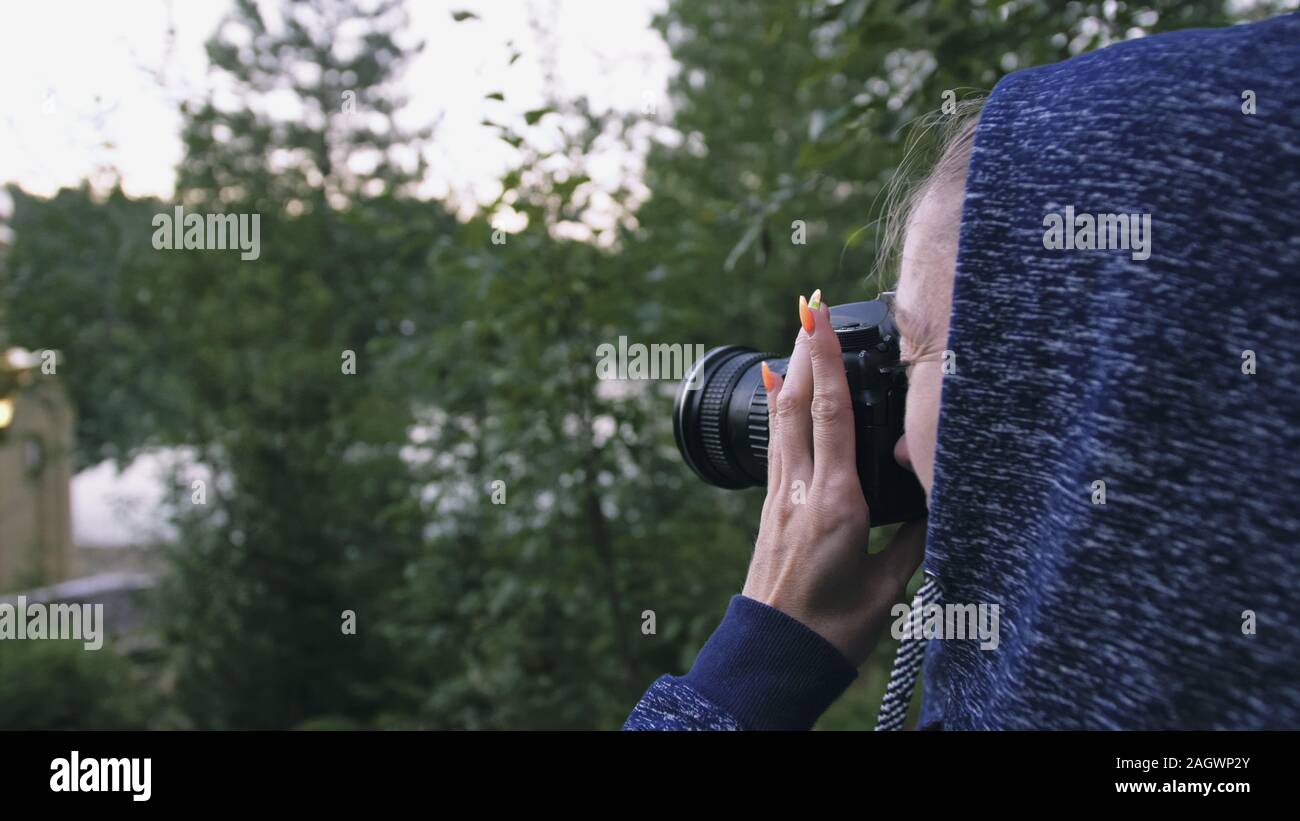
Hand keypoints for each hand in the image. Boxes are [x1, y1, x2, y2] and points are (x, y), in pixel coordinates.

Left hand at [742, 290, 926, 665]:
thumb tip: (936, 506)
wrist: (775, 655)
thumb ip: (913, 540)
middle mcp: (801, 491)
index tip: (821, 319)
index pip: (832, 414)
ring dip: (791, 375)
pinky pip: (774, 445)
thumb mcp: (888, 586)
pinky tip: (776, 392)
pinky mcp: (771, 508)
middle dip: (805, 351)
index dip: (827, 361)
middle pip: (798, 403)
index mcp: (836, 504)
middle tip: (810, 307)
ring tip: (798, 336)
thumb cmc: (834, 628)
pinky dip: (778, 411)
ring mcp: (780, 497)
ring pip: (781, 421)